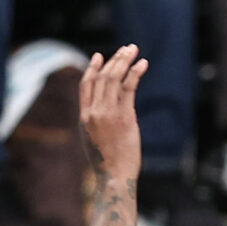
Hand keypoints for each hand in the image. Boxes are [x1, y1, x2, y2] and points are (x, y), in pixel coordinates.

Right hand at [76, 44, 145, 184]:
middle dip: (114, 60)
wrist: (114, 177)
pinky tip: (142, 64)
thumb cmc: (106, 163)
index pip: (86, 86)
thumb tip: (103, 113)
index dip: (93, 69)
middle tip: (125, 48)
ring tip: (133, 50)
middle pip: (102, 78)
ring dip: (124, 61)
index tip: (99, 56)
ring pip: (114, 78)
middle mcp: (93, 112)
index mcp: (84, 118)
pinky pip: (129, 88)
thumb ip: (95, 123)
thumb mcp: (93, 140)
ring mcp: (108, 113)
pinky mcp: (124, 116)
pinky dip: (135, 73)